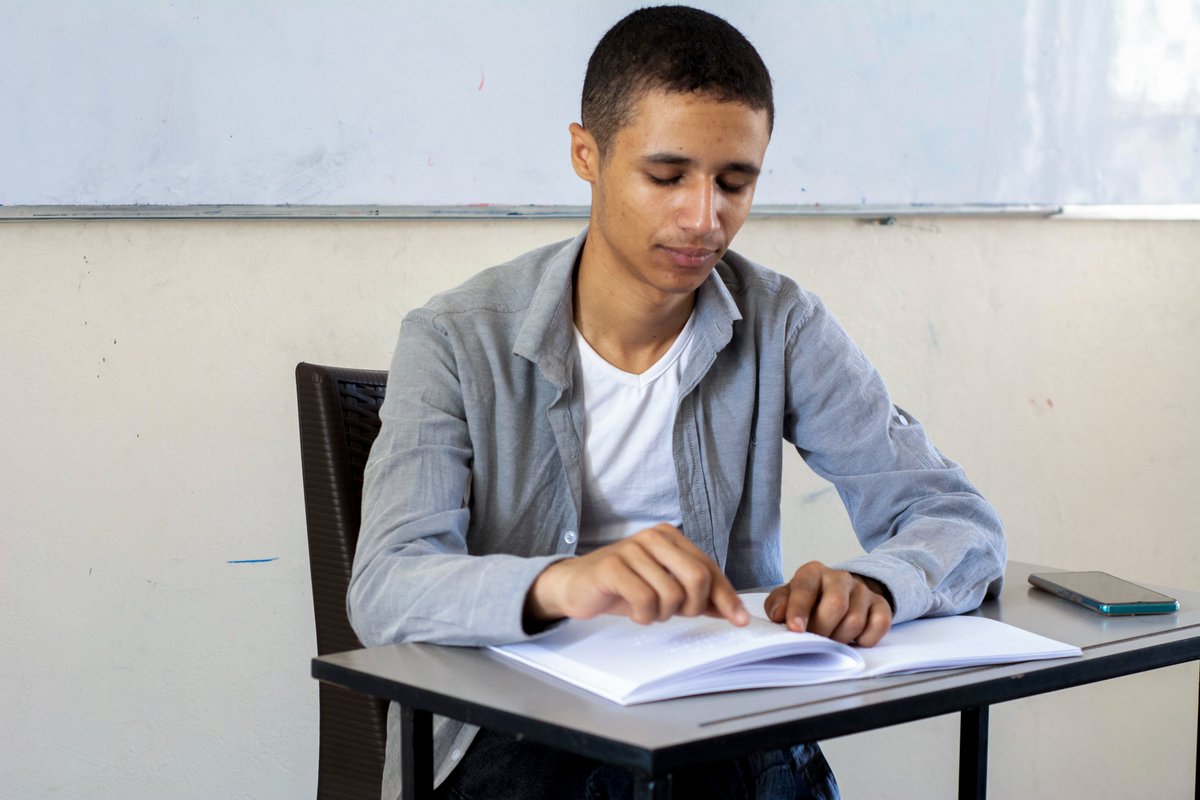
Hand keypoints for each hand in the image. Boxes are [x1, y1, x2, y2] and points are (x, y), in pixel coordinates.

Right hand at [525, 523, 748, 627]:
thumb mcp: (666, 590)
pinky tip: (633, 611)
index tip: (739, 620)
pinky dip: (643, 616)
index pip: (709, 569)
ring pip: (671, 594)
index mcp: (671, 537)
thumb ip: (698, 597)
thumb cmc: (623, 586)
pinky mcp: (612, 566)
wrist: (575, 586)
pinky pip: (645, 600)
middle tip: (673, 613)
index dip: (726, 597)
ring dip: (662, 614)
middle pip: (697, 578)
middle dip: (691, 606)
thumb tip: (734, 611)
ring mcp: (631, 549)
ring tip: (646, 610)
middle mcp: (653, 537)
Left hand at [764, 561, 892, 645]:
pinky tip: (854, 638)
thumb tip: (779, 614)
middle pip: (836, 605)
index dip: (799, 610)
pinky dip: (866, 638)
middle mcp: (839, 577)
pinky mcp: (881, 604)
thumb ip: (777, 604)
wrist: (839, 594)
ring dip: (840, 638)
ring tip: (831, 638)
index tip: (795, 629)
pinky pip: (879, 625)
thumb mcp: (787, 598)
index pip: (805, 588)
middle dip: (823, 629)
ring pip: (855, 620)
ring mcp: (862, 590)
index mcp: (812, 572)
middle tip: (815, 639)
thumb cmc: (808, 601)